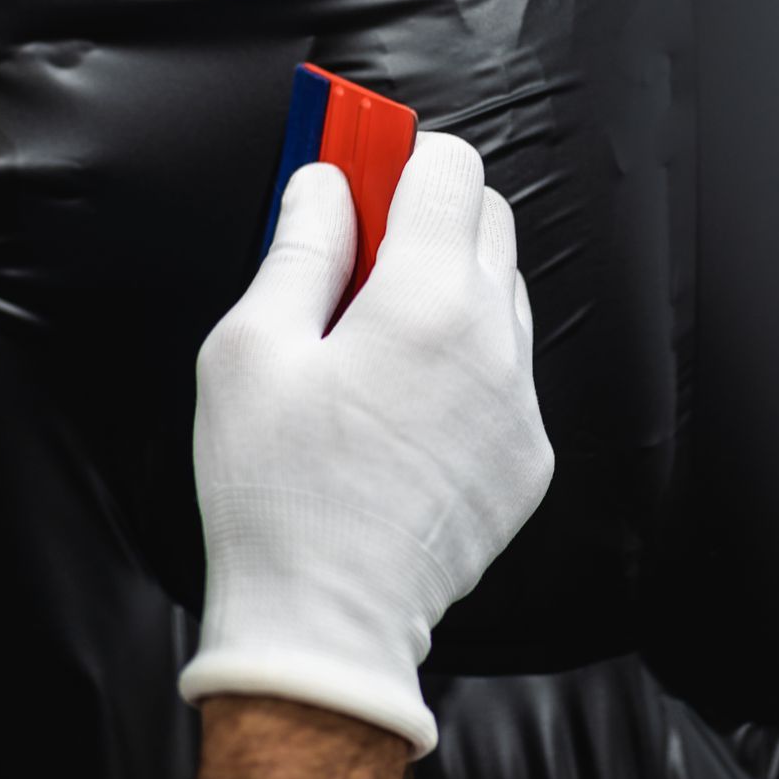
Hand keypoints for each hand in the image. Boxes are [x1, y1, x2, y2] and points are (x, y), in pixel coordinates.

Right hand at [180, 133, 552, 756]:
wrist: (327, 620)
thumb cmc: (276, 492)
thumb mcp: (251, 348)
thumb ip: (300, 247)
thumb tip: (324, 183)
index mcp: (426, 299)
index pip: (450, 168)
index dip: (398, 157)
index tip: (359, 171)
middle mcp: (494, 341)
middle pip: (488, 220)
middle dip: (428, 214)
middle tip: (357, 251)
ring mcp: (521, 402)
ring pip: (503, 295)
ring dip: (450, 287)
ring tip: (374, 339)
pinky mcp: (527, 456)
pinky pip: (509, 373)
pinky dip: (467, 362)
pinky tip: (403, 406)